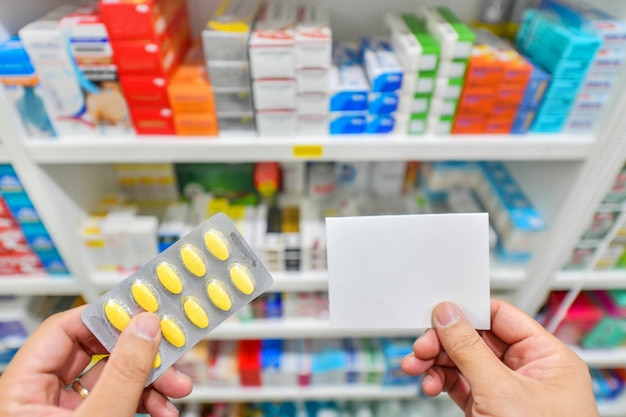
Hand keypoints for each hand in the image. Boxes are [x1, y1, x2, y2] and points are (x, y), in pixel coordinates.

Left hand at [0, 305, 192, 416]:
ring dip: (149, 382)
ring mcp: (59, 413)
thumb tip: (145, 326)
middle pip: (95, 352)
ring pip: (110, 377)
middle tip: (173, 357)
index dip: (108, 317)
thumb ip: (124, 373)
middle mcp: (37, 395)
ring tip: (177, 394)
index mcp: (20, 388)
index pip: (66, 329)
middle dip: (140, 356)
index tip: (147, 313)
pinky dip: (141, 402)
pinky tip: (162, 411)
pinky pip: (114, 400)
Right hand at [402, 299, 598, 416]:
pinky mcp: (489, 409)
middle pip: (477, 339)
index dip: (468, 311)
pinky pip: (460, 384)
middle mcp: (528, 371)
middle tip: (422, 346)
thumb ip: (470, 349)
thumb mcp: (501, 391)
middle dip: (444, 342)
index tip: (439, 312)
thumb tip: (448, 315)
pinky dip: (441, 382)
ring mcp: (507, 392)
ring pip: (463, 362)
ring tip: (416, 366)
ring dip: (436, 362)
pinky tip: (430, 385)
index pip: (502, 317)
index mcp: (548, 357)